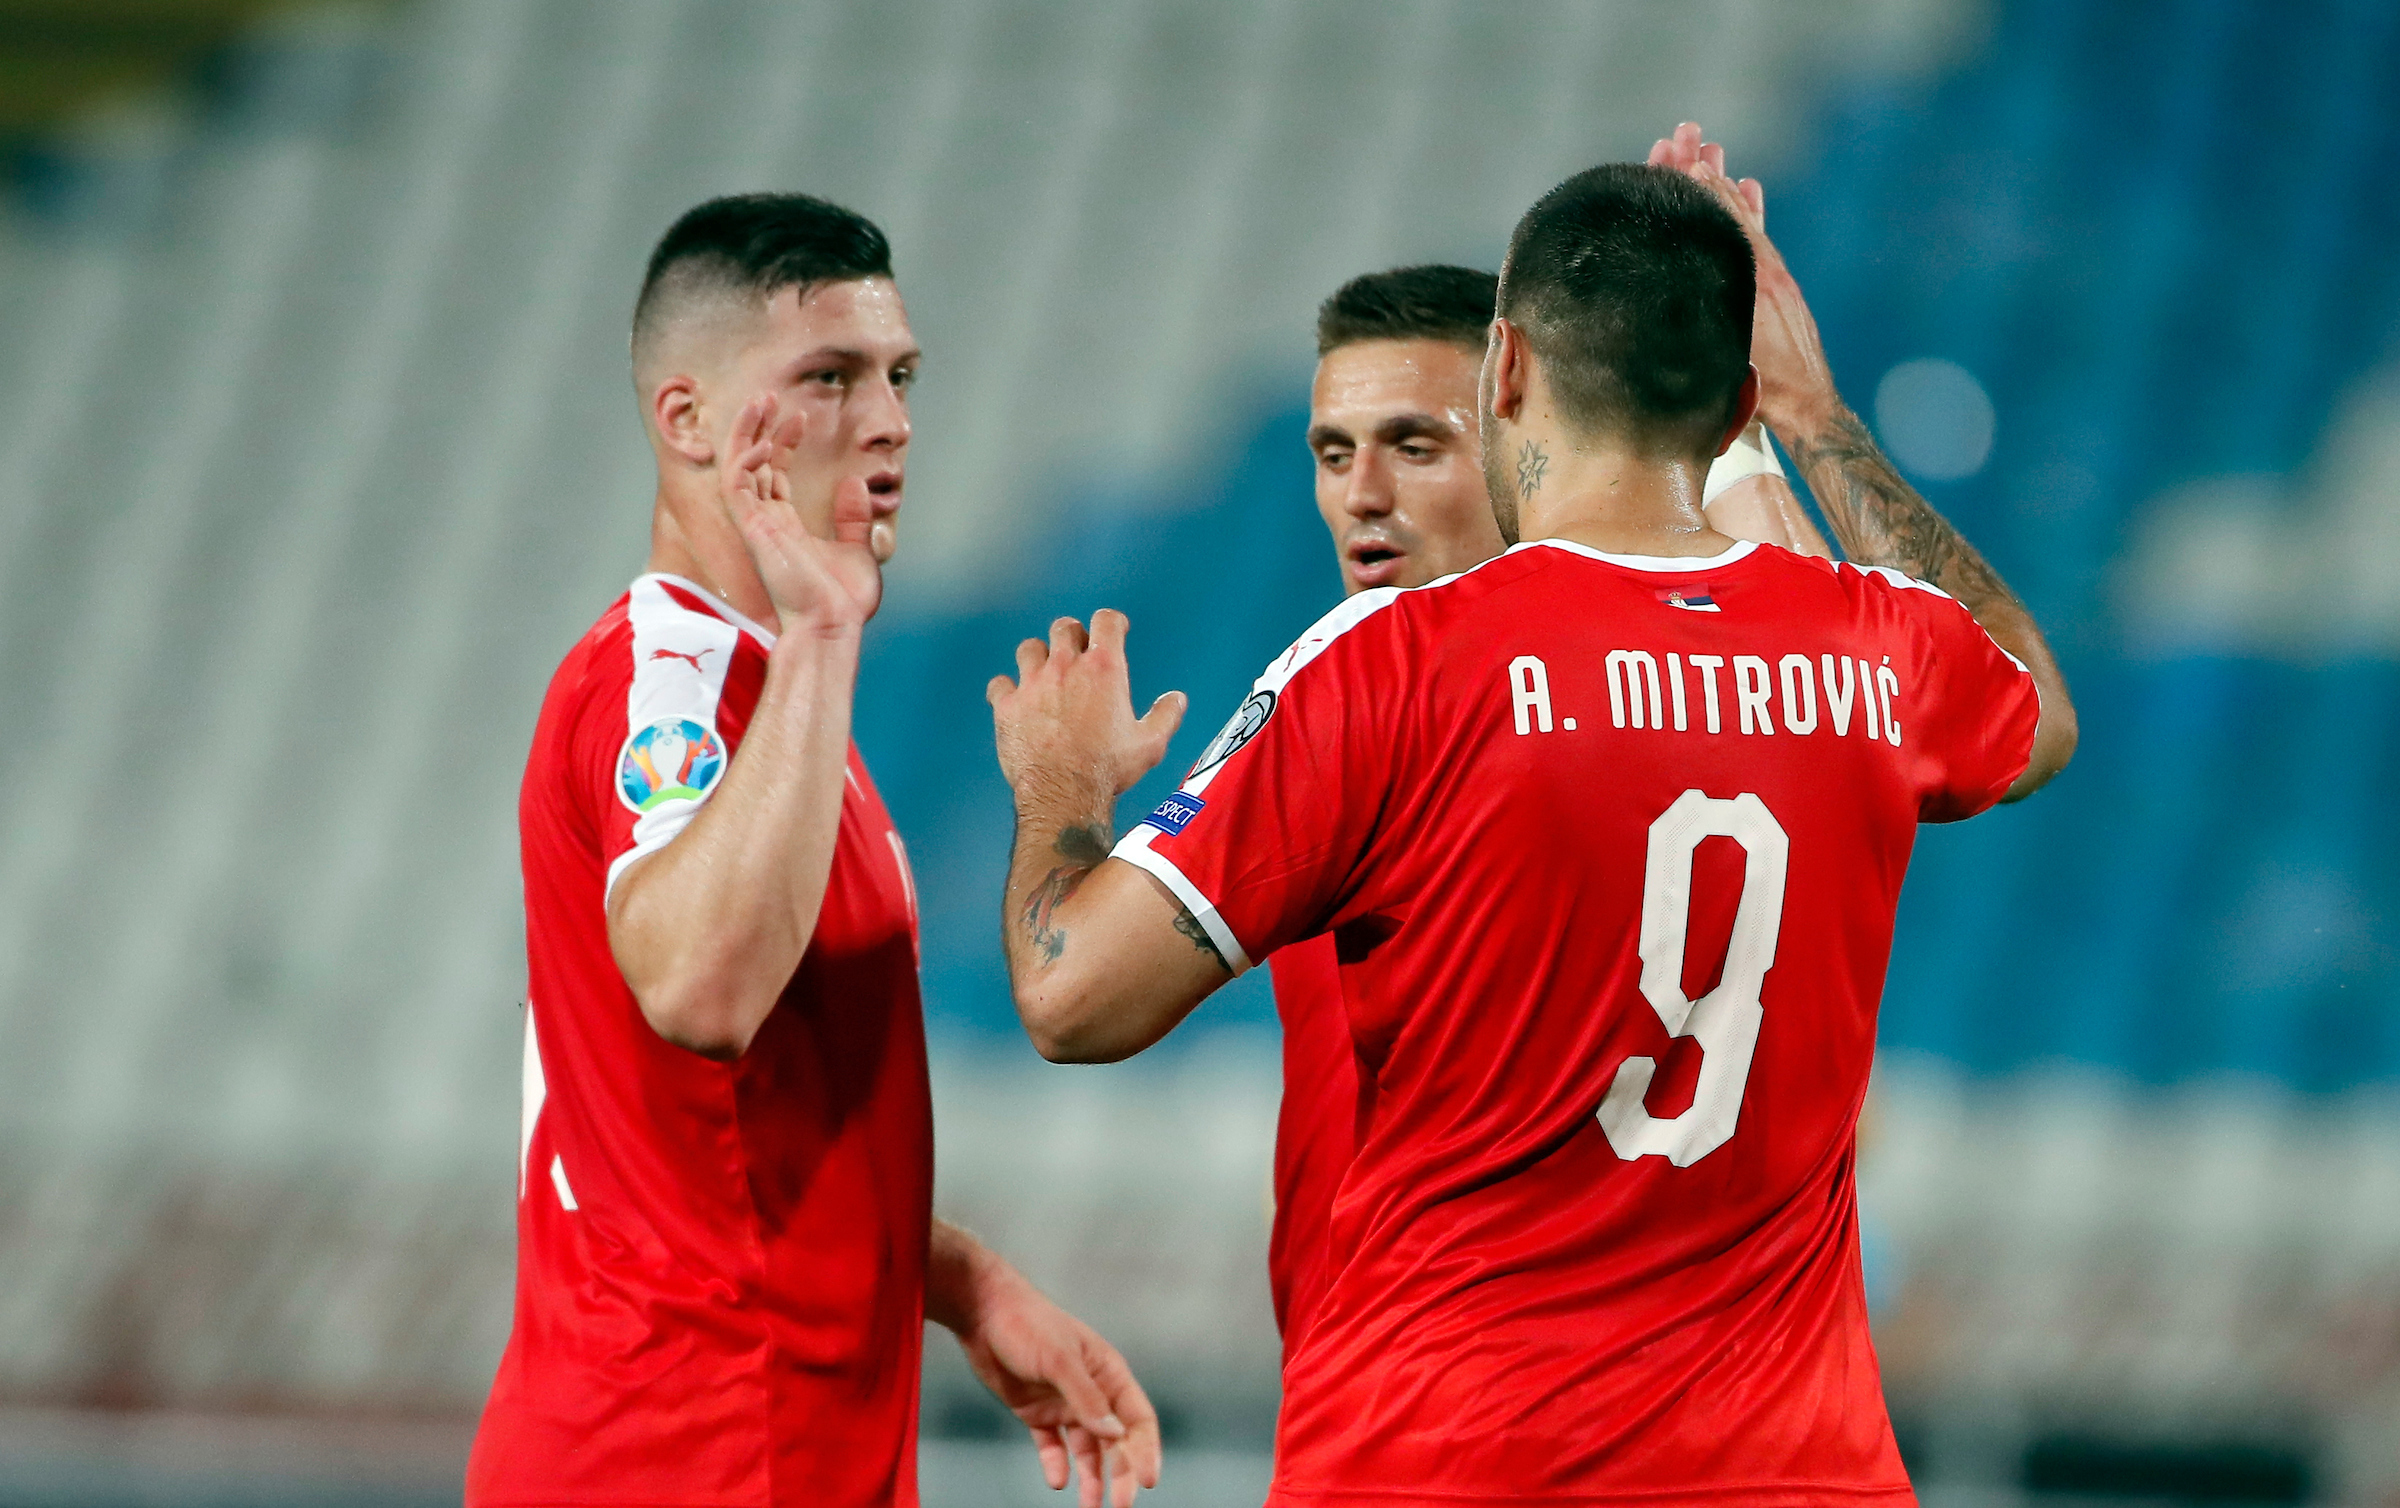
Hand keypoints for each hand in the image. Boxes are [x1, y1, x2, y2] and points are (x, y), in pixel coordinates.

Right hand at [721, 392, 882, 632]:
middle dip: (756, 428)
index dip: (781, 442)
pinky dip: (746, 459)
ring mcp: (756, 525)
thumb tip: (857, 483)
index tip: (798, 416)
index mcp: (783, 527)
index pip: (774, 474)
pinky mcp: (752, 529)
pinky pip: (738, 485)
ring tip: (760, 401)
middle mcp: (765, 522)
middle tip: (768, 396)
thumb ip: (853, 518)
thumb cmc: (842, 601)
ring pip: (738, 467)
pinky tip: (764, 440)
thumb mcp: (858, 549)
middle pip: (751, 463)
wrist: (833, 625)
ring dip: (745, 433)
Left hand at [948, 1260, 1161, 1507]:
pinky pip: (1052, 1445)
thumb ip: (1087, 1397)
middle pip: (1115, 1441)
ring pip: (1086, 1449)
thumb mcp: (1059, 1359)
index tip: (1148, 1482)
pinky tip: (1057, 1481)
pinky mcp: (1036, 1412)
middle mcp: (1092, 1392)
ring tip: (1089, 1507)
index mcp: (1108, 1373)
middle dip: (1120, 1474)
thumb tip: (1117, 1435)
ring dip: (1091, 1477)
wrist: (983, 1313)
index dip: (1147, 1450)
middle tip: (1119, 1507)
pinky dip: (1056, 1464)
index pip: (1138, 1419)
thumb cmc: (1027, 1325)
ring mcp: (1064, 1403)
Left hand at [988, 611, 1185, 808]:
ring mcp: (1032, 684)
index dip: (1112, 622)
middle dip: (1073, 635)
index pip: (1106, 621)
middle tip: (1078, 651)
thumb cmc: (1107, 769)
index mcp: (1104, 670)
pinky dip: (1007, 689)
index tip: (1114, 629)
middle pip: (1064, 627)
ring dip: (1039, 656)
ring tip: (1044, 672)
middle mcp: (1066, 667)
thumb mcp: (1150, 744)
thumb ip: (1165, 716)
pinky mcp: (1007, 706)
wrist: (1063, 794)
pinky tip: (1014, 700)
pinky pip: (999, 684)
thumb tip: (1176, 700)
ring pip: (1029, 648)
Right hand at [1648, 124, 1838, 437]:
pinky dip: (1752, 213)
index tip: (1680, 160)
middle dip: (1707, 176)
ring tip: (1712, 156)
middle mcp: (1765, 274)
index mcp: (1749, 286)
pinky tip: (1748, 190)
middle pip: (1729, 212)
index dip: (1698, 192)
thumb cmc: (1763, 396)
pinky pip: (1763, 241)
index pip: (1718, 226)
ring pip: (1747, 222)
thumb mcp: (1723, 363)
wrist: (1811, 408)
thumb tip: (1667, 309)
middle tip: (1689, 137)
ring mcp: (1777, 279)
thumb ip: (1702, 331)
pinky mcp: (1784, 290)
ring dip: (1728, 189)